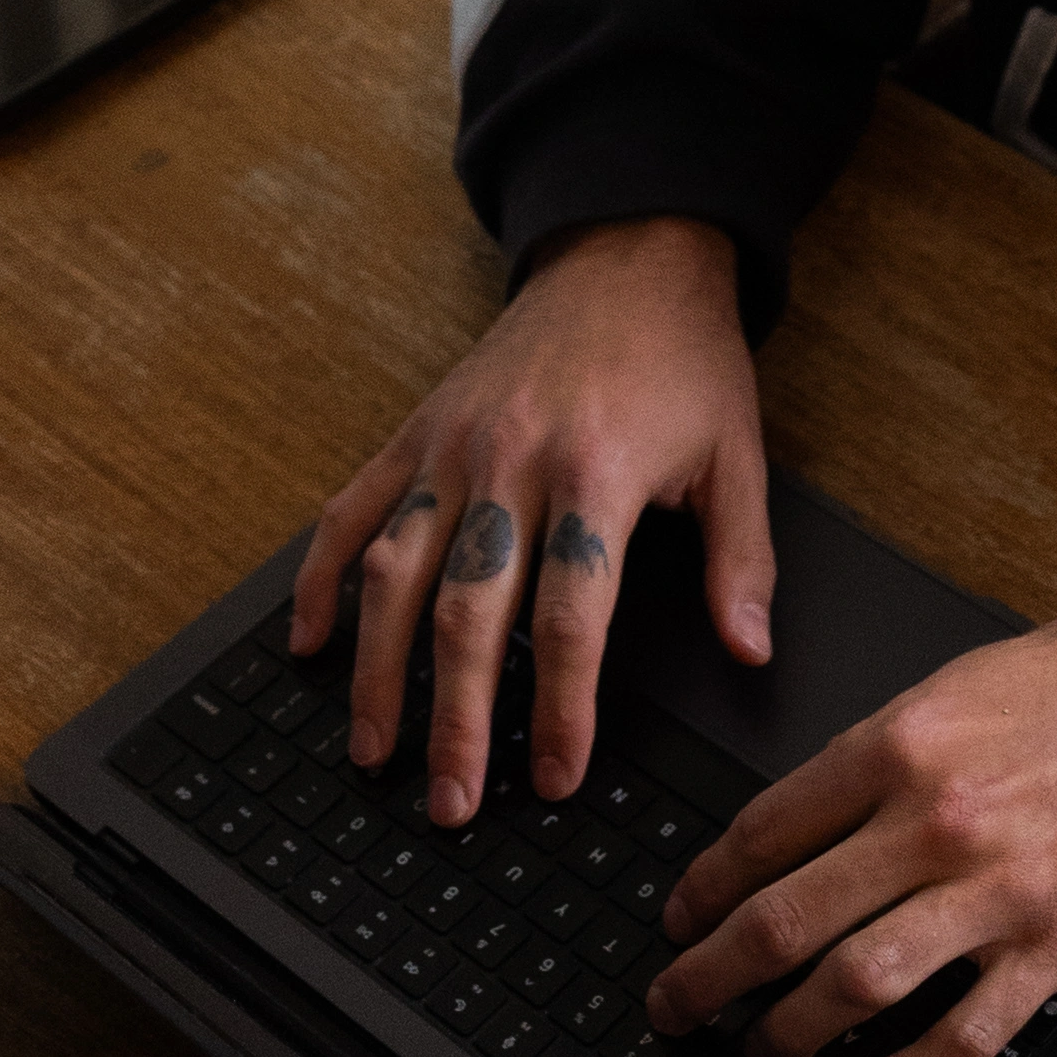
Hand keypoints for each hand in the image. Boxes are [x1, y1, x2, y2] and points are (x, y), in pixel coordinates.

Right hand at [288, 216, 769, 822]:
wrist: (629, 255)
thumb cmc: (686, 359)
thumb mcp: (737, 455)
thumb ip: (740, 560)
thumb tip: (750, 651)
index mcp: (597, 474)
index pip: (570, 618)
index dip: (559, 706)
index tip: (553, 775)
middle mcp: (511, 463)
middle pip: (470, 613)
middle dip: (456, 720)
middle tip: (450, 802)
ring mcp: (451, 447)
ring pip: (396, 575)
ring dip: (377, 671)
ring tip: (372, 751)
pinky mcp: (415, 431)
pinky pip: (351, 512)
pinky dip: (318, 578)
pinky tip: (306, 643)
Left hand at [642, 583, 1056, 1056]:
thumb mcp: (963, 681)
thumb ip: (879, 749)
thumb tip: (800, 819)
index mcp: (902, 741)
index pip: (764, 832)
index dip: (703, 887)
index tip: (681, 917)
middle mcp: (938, 820)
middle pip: (786, 919)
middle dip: (709, 976)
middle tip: (675, 1006)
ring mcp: (1000, 892)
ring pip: (856, 985)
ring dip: (789, 1033)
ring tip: (759, 1053)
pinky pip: (962, 1038)